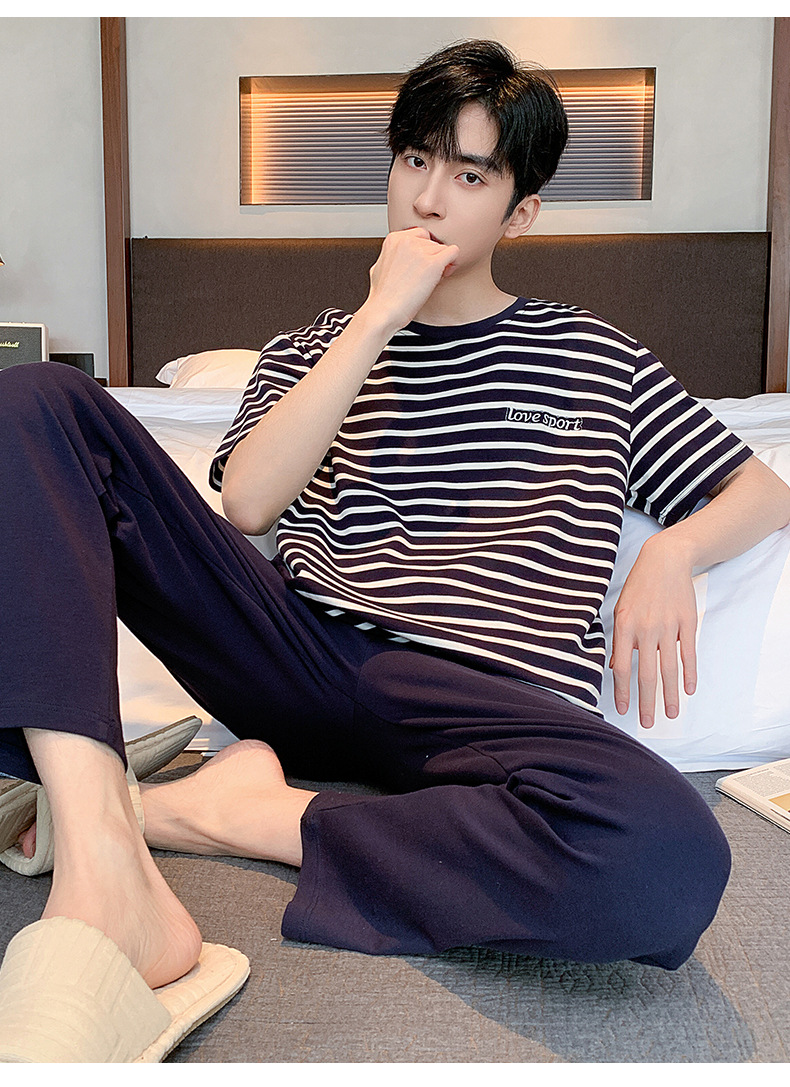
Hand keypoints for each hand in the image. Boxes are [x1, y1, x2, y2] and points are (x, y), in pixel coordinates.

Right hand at [363, 228, 459, 333]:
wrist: (384, 311)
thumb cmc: (382, 296)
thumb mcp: (381, 265)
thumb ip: (395, 254)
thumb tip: (406, 255)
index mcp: (394, 238)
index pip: (421, 235)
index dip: (424, 250)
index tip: (421, 264)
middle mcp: (407, 240)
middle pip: (433, 243)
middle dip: (432, 258)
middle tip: (426, 276)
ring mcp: (420, 251)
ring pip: (443, 249)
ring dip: (441, 264)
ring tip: (430, 280)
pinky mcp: (433, 264)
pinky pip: (454, 252)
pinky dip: (452, 264)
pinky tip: (444, 275)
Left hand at [609, 534, 697, 728]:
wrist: (664, 560)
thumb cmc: (638, 587)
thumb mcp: (620, 610)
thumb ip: (619, 640)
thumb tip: (616, 669)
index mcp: (624, 626)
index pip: (622, 668)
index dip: (623, 692)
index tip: (623, 710)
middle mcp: (646, 629)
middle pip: (646, 674)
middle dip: (646, 702)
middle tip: (647, 722)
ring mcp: (668, 626)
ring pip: (669, 668)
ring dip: (671, 694)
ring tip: (671, 714)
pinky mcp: (687, 623)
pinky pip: (688, 654)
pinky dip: (689, 673)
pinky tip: (689, 689)